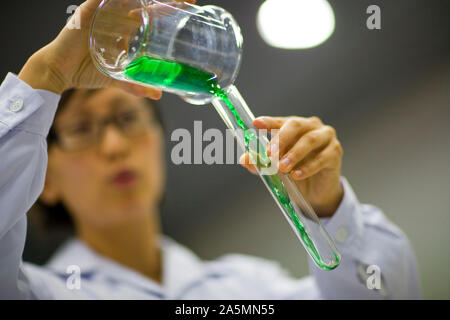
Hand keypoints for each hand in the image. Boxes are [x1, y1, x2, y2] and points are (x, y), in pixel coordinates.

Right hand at [18, 0, 193, 96]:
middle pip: (144, 4)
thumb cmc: (86, 73)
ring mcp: (103, 13)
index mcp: (124, 31)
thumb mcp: (116, 79)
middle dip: (165, 1)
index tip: (189, 4)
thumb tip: (158, 95)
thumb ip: (136, 86)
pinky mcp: (88, 12)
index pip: (150, 16)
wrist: (60, 72)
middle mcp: (116, 18)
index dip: (168, 9)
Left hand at [240, 116, 343, 217]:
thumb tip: (244, 160)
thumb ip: (262, 163)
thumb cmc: (296, 173)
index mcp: (295, 126)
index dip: (268, 121)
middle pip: (296, 126)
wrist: (316, 192)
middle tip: (270, 154)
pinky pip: (322, 158)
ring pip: (309, 140)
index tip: (256, 124)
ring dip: (294, 154)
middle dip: (281, 139)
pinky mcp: (335, 153)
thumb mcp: (276, 169)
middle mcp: (311, 126)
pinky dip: (308, 167)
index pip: (280, 121)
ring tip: (282, 167)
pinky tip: (297, 175)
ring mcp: (326, 137)